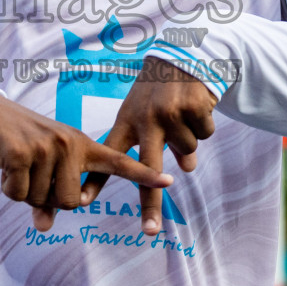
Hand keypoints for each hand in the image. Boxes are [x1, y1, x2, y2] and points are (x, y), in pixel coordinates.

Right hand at [0, 91, 173, 231]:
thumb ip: (49, 196)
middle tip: (32, 176)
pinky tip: (5, 166)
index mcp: (81, 145)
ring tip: (17, 166)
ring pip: (42, 201)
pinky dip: (8, 188)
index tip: (168, 183)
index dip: (143, 175)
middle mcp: (69, 144)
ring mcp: (46, 147)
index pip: (118, 162)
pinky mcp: (21, 153)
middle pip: (72, 202)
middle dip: (48, 199)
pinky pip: (19, 194)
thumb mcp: (41, 167)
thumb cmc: (18, 143)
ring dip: (24, 192)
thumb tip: (44, 226)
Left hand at [81, 57, 216, 235]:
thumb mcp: (146, 110)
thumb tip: (186, 171)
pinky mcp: (193, 108)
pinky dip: (205, 125)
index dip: (96, 179)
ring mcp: (170, 115)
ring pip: (187, 151)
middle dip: (149, 204)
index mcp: (128, 121)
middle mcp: (146, 120)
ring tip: (183, 113)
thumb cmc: (159, 88)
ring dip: (191, 138)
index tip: (81, 202)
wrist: (184, 54)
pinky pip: (205, 135)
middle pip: (147, 169)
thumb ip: (157, 144)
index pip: (109, 155)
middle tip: (148, 231)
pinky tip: (196, 105)